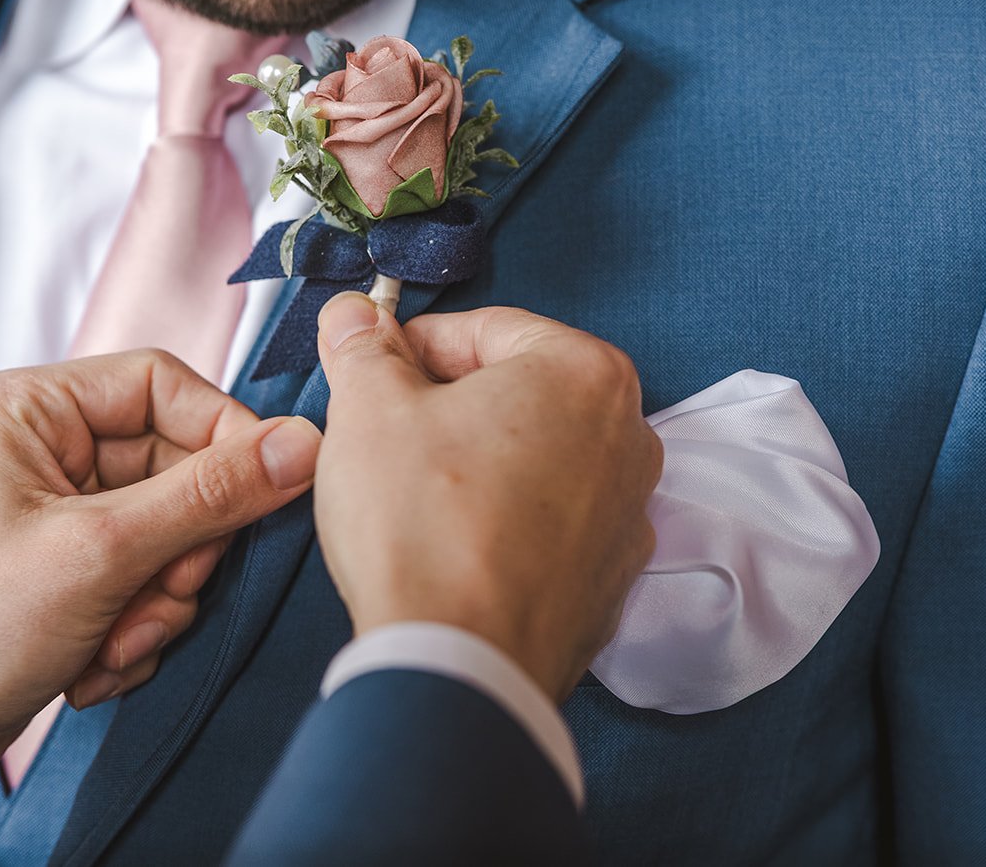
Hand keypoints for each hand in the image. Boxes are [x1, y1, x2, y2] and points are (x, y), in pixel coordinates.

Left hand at [0, 350, 320, 793]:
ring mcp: (52, 507)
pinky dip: (137, 622)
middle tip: (161, 598)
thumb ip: (212, 495)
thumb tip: (304, 442)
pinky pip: (144, 571)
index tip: (267, 489)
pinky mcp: (64, 563)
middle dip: (180, 548)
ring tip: (116, 645)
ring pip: (168, 527)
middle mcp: (39, 444)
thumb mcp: (103, 555)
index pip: (163, 382)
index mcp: (27, 407)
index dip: (223, 434)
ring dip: (160, 598)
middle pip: (174, 464)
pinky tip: (96, 664)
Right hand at [313, 295, 661, 700]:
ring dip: (479, 463)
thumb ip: (365, 349)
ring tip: (414, 496)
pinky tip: (453, 545)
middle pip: (519, 392)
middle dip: (449, 404)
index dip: (413, 346)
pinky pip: (550, 524)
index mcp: (584, 373)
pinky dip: (506, 522)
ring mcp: (628, 514)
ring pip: (537, 458)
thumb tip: (357, 318)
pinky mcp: (610, 579)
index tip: (372, 370)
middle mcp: (629, 436)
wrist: (461, 667)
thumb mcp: (370, 411)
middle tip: (385, 433)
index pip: (485, 329)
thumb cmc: (425, 528)